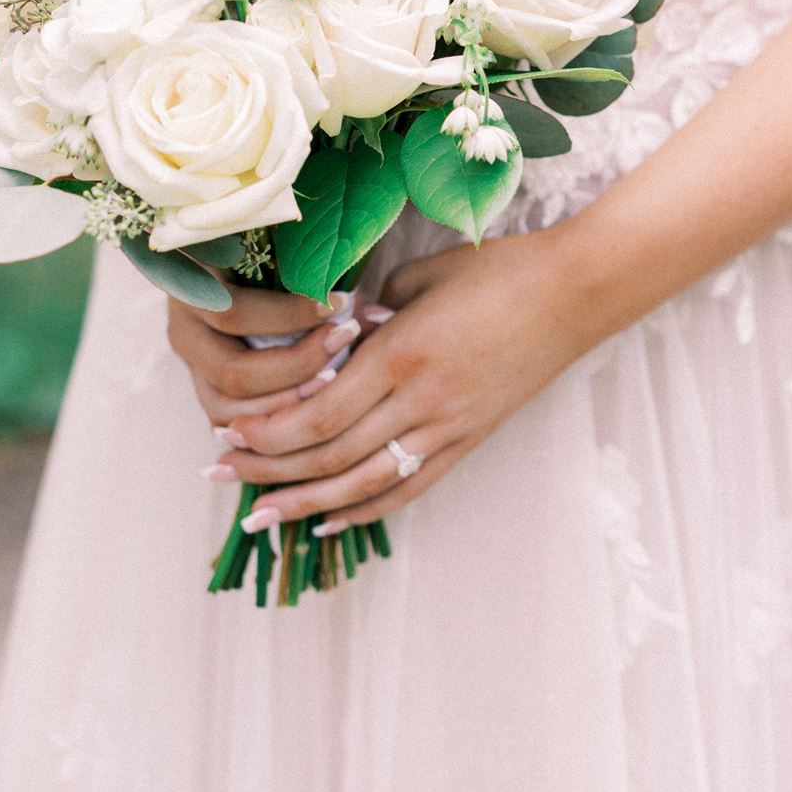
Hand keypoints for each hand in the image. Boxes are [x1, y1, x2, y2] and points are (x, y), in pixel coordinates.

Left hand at [206, 228, 584, 533]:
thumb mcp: (423, 274)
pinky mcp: (468, 440)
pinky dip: (365, 510)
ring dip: (305, 503)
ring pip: (363, 483)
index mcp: (401, 351)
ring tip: (259, 517)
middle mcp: (420, 399)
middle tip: (218, 477)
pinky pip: (409, 487)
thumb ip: (373, 307)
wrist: (574, 294)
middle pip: (329, 453)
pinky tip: (328, 521)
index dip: (266, 431)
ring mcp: (447, 427)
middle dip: (267, 469)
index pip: (317, 411)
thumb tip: (338, 337)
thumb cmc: (499, 270)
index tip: (225, 434)